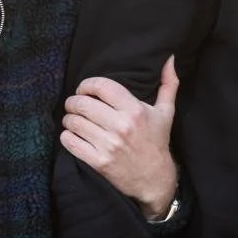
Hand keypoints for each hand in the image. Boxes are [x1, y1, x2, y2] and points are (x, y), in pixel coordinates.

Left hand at [60, 56, 179, 219]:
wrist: (154, 178)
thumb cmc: (157, 142)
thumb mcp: (166, 112)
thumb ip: (169, 83)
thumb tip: (170, 58)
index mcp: (134, 110)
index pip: (100, 86)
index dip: (86, 84)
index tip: (85, 89)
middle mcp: (121, 126)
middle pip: (82, 103)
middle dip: (74, 102)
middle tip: (75, 105)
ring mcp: (108, 145)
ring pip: (73, 122)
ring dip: (69, 119)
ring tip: (74, 120)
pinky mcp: (98, 161)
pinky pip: (70, 142)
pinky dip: (67, 136)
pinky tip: (73, 135)